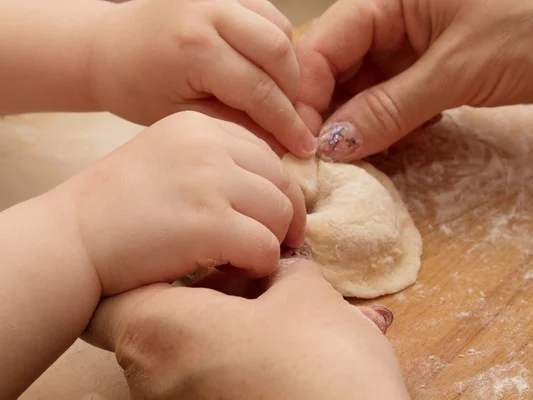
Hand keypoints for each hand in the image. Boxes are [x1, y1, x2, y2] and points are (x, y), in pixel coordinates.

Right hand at [65, 111, 305, 295]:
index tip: (269, 216)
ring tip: (245, 257)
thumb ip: (217, 162)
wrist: (72, 238)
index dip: (276, 190)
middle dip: (284, 217)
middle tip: (271, 242)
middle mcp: (208, 145)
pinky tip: (236, 270)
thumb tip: (275, 190)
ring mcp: (210, 181)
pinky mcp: (209, 223)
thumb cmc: (118, 206)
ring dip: (271, 242)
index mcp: (199, 125)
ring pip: (280, 214)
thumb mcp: (169, 160)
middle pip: (282, 182)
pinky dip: (260, 265)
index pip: (266, 154)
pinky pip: (265, 247)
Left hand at [83, 257, 409, 399]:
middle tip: (248, 278)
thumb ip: (278, 269)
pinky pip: (207, 384)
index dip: (145, 271)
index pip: (108, 300)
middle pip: (152, 326)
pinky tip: (287, 347)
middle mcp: (152, 381)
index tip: (190, 257)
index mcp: (159, 333)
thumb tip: (276, 265)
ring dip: (224, 328)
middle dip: (200, 296)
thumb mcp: (304, 293)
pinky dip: (234, 361)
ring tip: (281, 310)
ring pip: (184, 357)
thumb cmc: (319, 358)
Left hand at [90, 0, 315, 156]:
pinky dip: (276, 43)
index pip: (259, 89)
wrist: (107, 49)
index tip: (303, 146)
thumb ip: (236, 125)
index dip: (286, 122)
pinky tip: (267, 68)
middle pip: (278, 51)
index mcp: (194, 49)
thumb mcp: (184, 117)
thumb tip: (281, 141)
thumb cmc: (136, 89)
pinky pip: (268, 13)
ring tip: (278, 96)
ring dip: (288, 66)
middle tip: (291, 120)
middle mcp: (209, 10)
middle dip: (292, 92)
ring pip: (279, 29)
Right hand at [296, 0, 532, 161]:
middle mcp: (393, 20)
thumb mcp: (457, 70)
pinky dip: (390, 128)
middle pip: (337, 70)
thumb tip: (335, 142)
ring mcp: (412, 48)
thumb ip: (390, 107)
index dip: (306, 95)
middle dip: (328, 116)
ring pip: (364, 91)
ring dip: (359, 127)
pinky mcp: (433, 72)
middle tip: (318, 162)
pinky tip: (389, 148)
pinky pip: (395, 103)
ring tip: (350, 163)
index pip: (323, 45)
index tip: (299, 142)